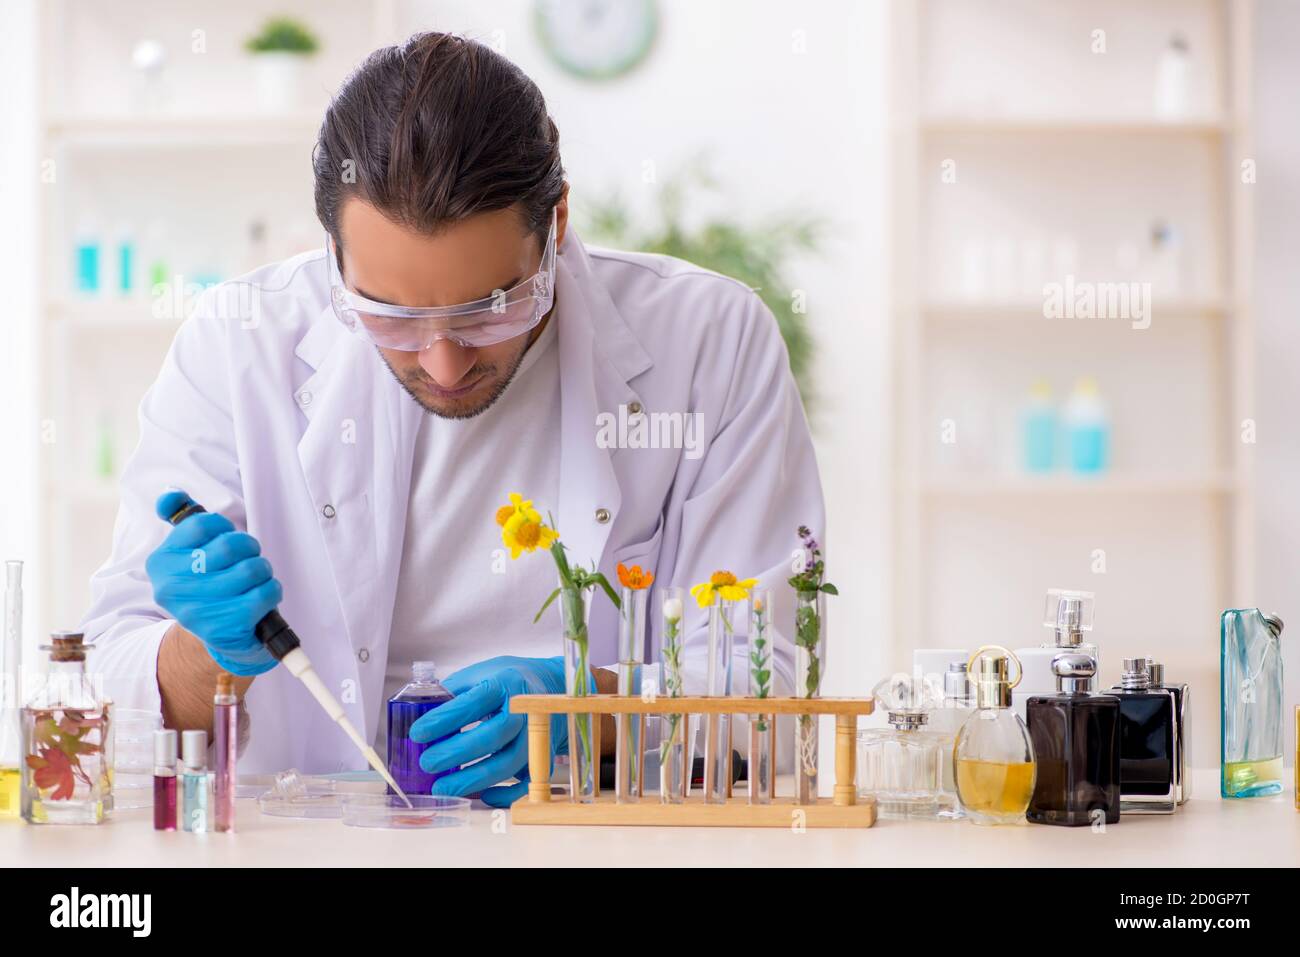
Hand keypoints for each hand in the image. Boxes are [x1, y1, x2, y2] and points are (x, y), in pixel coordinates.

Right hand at [146, 490, 281, 675]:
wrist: (218, 636)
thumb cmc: (210, 584)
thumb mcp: (190, 552)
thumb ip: (182, 519)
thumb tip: (169, 495)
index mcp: (161, 562)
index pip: (202, 525)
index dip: (224, 528)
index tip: (226, 539)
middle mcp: (171, 587)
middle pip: (229, 546)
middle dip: (249, 548)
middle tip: (250, 557)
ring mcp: (197, 611)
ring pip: (250, 569)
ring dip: (263, 570)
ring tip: (257, 578)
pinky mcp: (224, 628)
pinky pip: (264, 594)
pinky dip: (272, 590)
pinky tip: (263, 596)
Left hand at [409, 655, 571, 807]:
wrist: (552, 687)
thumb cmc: (509, 681)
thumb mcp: (481, 673)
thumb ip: (453, 692)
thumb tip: (419, 715)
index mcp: (506, 684)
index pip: (473, 703)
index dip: (444, 719)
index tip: (418, 732)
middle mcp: (524, 711)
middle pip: (492, 736)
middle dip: (456, 752)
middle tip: (427, 762)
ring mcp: (536, 737)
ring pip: (507, 764)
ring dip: (472, 779)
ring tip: (441, 787)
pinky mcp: (542, 757)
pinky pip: (526, 783)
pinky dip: (504, 794)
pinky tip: (479, 794)